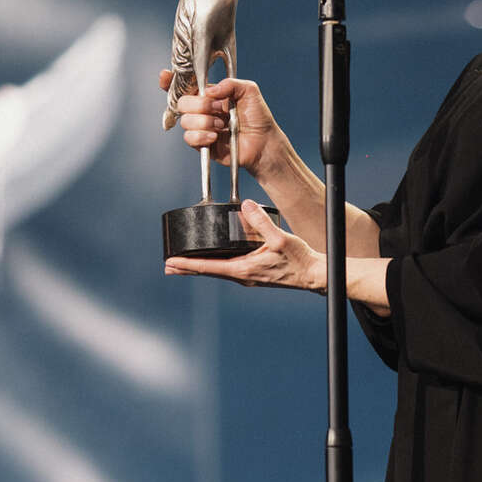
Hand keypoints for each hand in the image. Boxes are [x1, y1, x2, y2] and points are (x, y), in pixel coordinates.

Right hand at [159, 68, 282, 181]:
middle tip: (218, 108)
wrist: (264, 143)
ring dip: (205, 121)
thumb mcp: (248, 90)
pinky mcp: (202, 145)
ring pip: (185, 121)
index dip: (170, 81)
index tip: (165, 76)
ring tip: (223, 125)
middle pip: (181, 103)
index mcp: (209, 95)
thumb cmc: (258, 117)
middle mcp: (202, 110)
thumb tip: (210, 90)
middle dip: (199, 104)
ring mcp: (201, 128)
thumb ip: (229, 83)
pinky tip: (216, 136)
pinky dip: (202, 136)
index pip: (184, 86)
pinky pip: (189, 138)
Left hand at [164, 201, 325, 289]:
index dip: (188, 264)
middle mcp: (242, 276)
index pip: (208, 266)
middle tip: (167, 265)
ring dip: (198, 267)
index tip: (171, 262)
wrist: (313, 275)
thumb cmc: (299, 260)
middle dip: (187, 268)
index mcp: (244, 269)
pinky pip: (227, 269)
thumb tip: (245, 205)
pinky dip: (213, 265)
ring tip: (182, 264)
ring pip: (216, 270)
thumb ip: (261, 221)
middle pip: (208, 271)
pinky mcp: (252, 273)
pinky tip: (211, 260)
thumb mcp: (280, 238)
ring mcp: (247, 276)